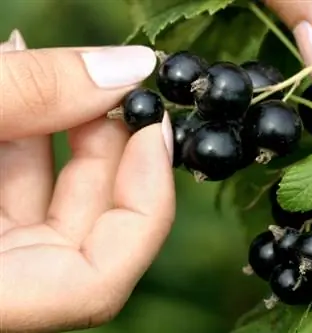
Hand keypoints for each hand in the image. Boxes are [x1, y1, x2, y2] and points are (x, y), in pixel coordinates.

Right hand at [0, 30, 175, 331]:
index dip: (144, 206)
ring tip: (61, 76)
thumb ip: (32, 94)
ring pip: (45, 214)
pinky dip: (24, 146)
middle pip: (84, 237)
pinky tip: (23, 93)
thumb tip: (128, 66)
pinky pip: (11, 200)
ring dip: (63, 140)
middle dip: (108, 154)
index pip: (98, 284)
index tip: (155, 131)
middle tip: (113, 90)